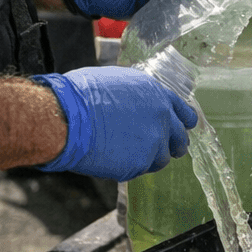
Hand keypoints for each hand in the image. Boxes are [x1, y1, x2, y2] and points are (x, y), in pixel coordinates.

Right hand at [33, 67, 197, 180]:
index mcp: (157, 94)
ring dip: (150, 158)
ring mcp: (153, 142)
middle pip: (179, 139)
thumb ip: (137, 95)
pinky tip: (114, 159)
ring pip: (162, 158)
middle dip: (172, 145)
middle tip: (162, 149)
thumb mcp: (116, 81)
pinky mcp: (140, 163)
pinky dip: (131, 167)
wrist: (67, 117)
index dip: (181, 123)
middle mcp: (162, 117)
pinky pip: (141, 170)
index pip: (184, 113)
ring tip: (128, 154)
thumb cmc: (81, 94)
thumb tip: (137, 103)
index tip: (180, 129)